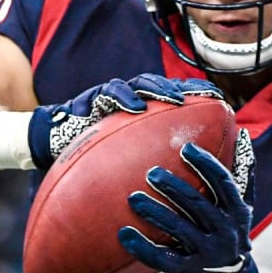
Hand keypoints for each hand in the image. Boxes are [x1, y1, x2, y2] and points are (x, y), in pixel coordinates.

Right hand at [28, 74, 221, 169]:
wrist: (49, 145)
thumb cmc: (90, 159)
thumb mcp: (123, 161)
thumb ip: (148, 163)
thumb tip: (185, 188)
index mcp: (142, 113)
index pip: (174, 99)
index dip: (197, 97)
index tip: (222, 103)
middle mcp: (129, 101)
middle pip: (163, 88)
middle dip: (186, 89)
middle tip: (207, 99)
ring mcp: (111, 97)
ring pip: (140, 84)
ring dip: (160, 89)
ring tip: (176, 100)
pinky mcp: (92, 98)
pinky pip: (108, 93)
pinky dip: (122, 97)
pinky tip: (134, 106)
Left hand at [118, 133, 258, 272]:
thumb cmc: (229, 230)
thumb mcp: (242, 206)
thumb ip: (242, 174)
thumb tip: (240, 133)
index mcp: (237, 212)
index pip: (223, 184)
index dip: (206, 165)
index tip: (186, 148)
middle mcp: (225, 232)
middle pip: (197, 205)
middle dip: (174, 188)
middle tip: (151, 172)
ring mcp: (206, 253)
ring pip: (179, 230)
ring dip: (155, 213)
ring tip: (133, 197)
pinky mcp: (187, 270)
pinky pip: (162, 259)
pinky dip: (142, 247)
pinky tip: (124, 234)